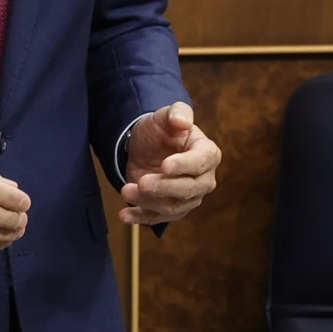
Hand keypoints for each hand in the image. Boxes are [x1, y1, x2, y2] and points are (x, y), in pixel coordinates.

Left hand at [120, 102, 221, 225]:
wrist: (145, 147)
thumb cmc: (161, 130)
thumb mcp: (165, 115)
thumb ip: (177, 113)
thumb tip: (183, 122)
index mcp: (208, 153)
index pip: (201, 162)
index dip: (184, 165)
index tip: (164, 165)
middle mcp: (203, 179)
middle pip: (189, 189)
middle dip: (164, 187)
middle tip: (142, 182)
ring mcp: (188, 198)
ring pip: (172, 207)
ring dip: (148, 201)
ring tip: (126, 190)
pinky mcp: (171, 209)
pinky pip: (157, 218)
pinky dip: (140, 218)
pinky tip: (125, 215)